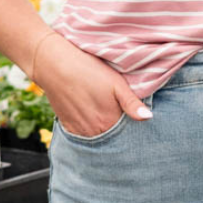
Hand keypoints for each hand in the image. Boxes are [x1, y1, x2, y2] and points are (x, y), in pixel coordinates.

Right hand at [35, 32, 151, 137]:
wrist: (54, 64)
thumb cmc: (88, 70)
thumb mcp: (116, 83)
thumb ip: (132, 103)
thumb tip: (148, 118)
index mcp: (110, 122)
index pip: (128, 134)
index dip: (133, 126)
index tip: (133, 117)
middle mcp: (95, 132)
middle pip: (113, 138)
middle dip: (119, 131)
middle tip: (118, 113)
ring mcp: (80, 132)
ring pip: (99, 138)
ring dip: (104, 132)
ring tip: (103, 113)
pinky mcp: (68, 128)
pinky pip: (84, 136)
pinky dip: (90, 130)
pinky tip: (91, 116)